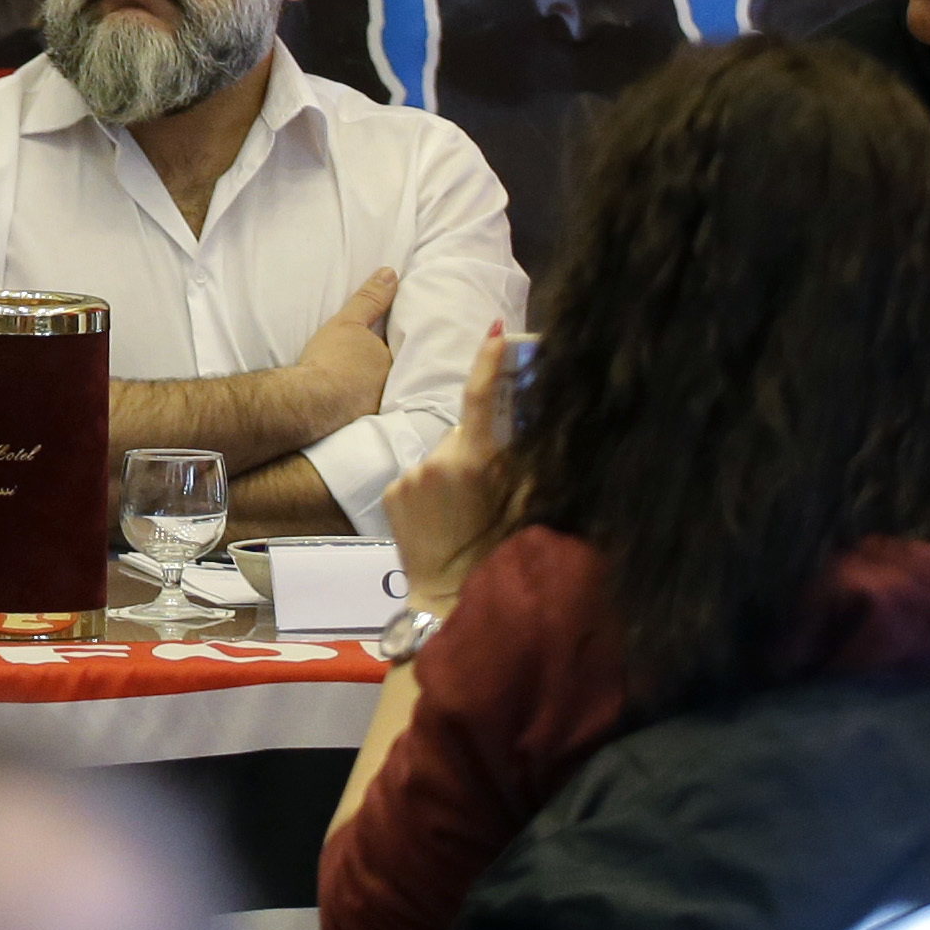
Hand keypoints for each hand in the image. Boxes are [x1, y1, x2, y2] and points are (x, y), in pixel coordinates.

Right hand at [294, 267, 402, 431]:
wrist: (308, 401)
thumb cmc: (332, 359)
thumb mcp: (349, 322)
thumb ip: (370, 299)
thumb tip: (391, 273)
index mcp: (391, 363)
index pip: (396, 350)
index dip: (386, 345)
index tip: (376, 342)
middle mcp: (390, 389)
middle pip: (388, 373)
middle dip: (380, 369)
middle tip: (364, 364)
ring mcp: (375, 409)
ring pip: (375, 393)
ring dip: (368, 389)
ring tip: (354, 384)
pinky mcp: (357, 426)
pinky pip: (360, 411)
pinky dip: (355, 406)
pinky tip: (343, 405)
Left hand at [380, 325, 513, 604]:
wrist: (448, 596)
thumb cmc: (497, 552)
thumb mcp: (524, 504)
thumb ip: (528, 462)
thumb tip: (537, 425)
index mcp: (472, 463)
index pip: (480, 399)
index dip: (489, 362)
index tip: (496, 334)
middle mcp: (435, 462)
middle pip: (463, 432)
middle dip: (479, 444)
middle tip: (491, 481)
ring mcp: (408, 477)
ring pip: (441, 454)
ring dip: (455, 468)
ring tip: (466, 509)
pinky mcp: (391, 492)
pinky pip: (418, 474)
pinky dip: (433, 485)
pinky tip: (443, 515)